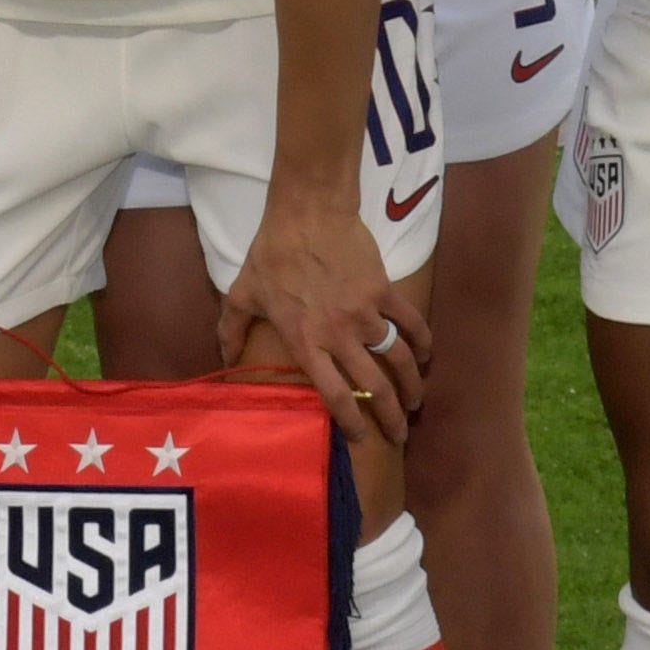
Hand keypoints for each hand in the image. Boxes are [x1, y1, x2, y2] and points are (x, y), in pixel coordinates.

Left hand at [220, 189, 431, 437]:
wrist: (307, 212)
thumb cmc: (271, 253)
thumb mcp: (241, 294)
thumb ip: (230, 331)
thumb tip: (223, 360)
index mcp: (305, 342)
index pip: (334, 394)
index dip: (350, 422)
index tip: (360, 437)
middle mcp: (338, 335)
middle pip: (374, 387)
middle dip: (390, 416)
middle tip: (399, 433)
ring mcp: (365, 313)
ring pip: (398, 359)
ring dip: (412, 385)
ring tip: (416, 401)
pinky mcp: (384, 290)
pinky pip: (411, 322)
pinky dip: (423, 342)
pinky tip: (426, 355)